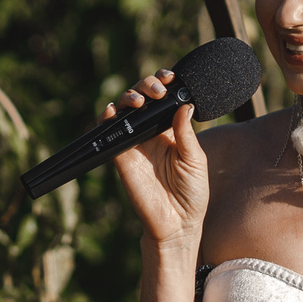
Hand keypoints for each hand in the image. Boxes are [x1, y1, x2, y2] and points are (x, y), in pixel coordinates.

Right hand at [104, 71, 207, 248]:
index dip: (164, 83)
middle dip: (147, 85)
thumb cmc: (192, 193)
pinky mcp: (120, 155)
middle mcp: (152, 132)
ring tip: (139, 101)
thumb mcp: (195, 159)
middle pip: (143, 97)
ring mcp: (135, 143)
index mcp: (172, 130)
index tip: (171, 78)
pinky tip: (113, 111)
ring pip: (124, 109)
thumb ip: (186, 133)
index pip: (164, 98)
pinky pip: (109, 132)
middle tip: (158, 91)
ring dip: (129, 97)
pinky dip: (107, 117)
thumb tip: (184, 104)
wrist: (177, 223)